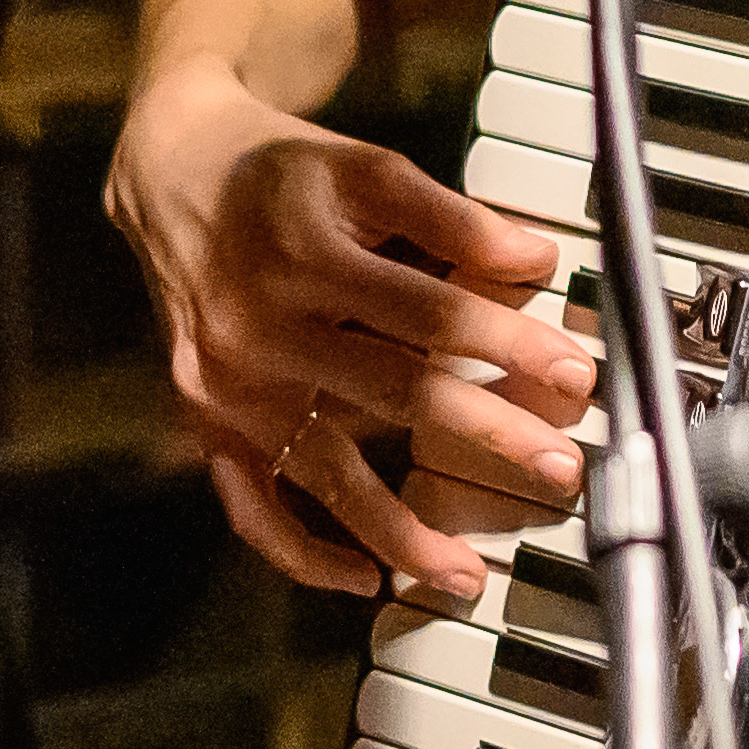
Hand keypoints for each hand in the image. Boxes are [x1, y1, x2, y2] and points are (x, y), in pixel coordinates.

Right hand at [109, 58, 592, 600]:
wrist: (171, 179)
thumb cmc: (287, 174)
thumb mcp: (368, 169)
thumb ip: (453, 217)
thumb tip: (535, 263)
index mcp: (306, 258)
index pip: (430, 313)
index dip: (510, 345)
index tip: (576, 373)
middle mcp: (260, 330)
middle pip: (393, 394)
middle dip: (486, 435)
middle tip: (560, 467)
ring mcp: (229, 388)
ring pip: (322, 471)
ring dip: (398, 529)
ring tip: (467, 573)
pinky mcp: (206, 423)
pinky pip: (250, 504)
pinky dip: (301, 550)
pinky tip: (362, 578)